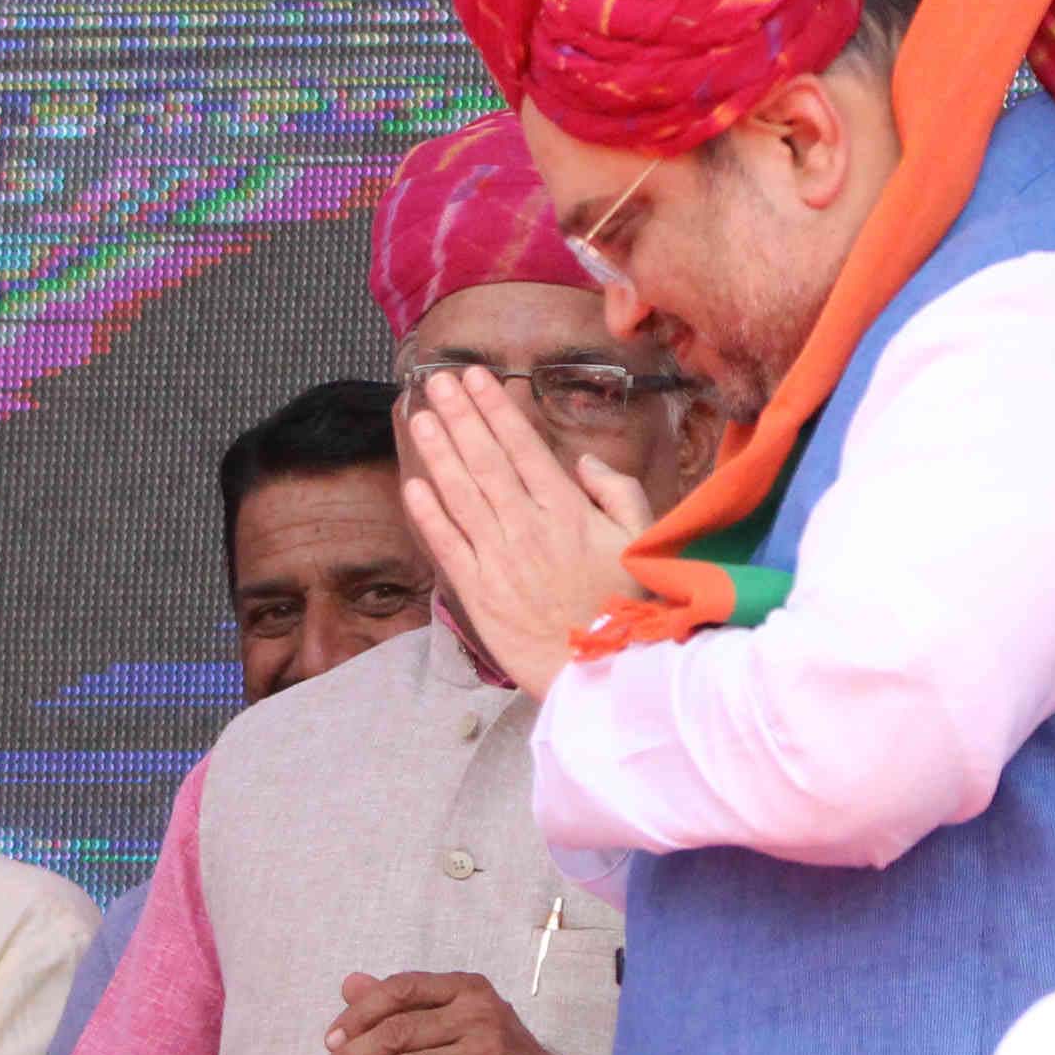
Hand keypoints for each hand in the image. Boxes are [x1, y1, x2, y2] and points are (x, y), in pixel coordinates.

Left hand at [397, 366, 655, 693]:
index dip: (494, 409)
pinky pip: (447, 545)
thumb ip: (616, 493)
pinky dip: (428, 514)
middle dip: (458, 416)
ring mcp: (499, 560)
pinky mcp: (479, 594)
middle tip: (436, 382)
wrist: (606, 675)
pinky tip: (413, 485)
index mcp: (567, 511)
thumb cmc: (630, 608)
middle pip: (484, 460)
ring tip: (418, 416)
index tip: (475, 379)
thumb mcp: (641, 541)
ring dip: (437, 452)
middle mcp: (527, 527)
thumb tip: (584, 462)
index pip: (522, 447)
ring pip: (460, 494)